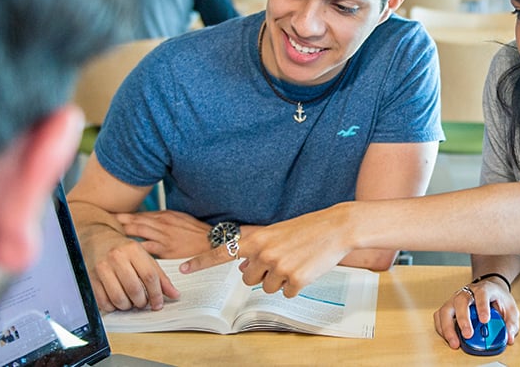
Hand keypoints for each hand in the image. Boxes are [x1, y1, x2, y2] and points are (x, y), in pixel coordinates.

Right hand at [80, 225, 179, 311]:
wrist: (97, 239)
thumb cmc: (124, 250)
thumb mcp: (145, 257)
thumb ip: (160, 276)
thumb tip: (174, 294)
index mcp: (133, 250)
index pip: (149, 276)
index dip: (156, 294)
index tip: (158, 304)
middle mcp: (116, 257)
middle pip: (134, 289)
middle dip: (141, 302)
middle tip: (143, 303)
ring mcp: (102, 268)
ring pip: (118, 297)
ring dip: (127, 306)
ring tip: (131, 303)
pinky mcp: (90, 278)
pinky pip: (103, 301)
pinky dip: (112, 307)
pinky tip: (117, 302)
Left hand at [115, 210, 211, 258]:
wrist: (212, 241)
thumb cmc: (196, 231)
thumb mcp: (179, 219)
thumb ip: (162, 219)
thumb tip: (146, 220)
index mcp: (165, 216)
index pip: (140, 214)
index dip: (124, 216)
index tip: (109, 215)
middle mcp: (162, 224)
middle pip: (135, 221)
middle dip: (118, 222)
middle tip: (100, 222)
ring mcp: (163, 237)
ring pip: (138, 233)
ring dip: (122, 233)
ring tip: (106, 235)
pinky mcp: (166, 250)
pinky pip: (146, 249)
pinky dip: (134, 249)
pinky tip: (123, 251)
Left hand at [180, 204, 354, 296]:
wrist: (337, 227)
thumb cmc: (308, 228)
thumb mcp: (277, 233)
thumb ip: (258, 248)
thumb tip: (244, 268)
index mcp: (257, 239)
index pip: (222, 252)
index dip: (201, 261)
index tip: (182, 267)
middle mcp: (264, 253)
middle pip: (248, 279)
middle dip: (261, 274)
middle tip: (281, 260)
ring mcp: (279, 267)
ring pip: (267, 288)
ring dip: (280, 280)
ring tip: (296, 262)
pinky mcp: (295, 280)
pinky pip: (286, 292)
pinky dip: (295, 286)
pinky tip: (306, 269)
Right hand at [433, 278, 518, 348]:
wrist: (489, 287)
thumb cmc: (498, 298)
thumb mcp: (510, 309)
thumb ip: (511, 323)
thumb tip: (509, 338)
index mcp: (484, 289)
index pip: (482, 294)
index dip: (482, 307)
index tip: (485, 320)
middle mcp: (467, 292)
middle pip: (460, 301)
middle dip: (463, 320)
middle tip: (468, 335)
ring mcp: (455, 298)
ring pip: (446, 309)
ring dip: (448, 327)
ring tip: (454, 342)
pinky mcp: (449, 306)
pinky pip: (440, 316)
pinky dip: (441, 328)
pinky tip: (448, 337)